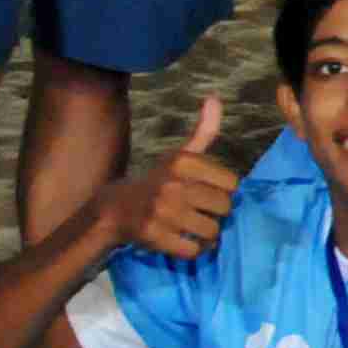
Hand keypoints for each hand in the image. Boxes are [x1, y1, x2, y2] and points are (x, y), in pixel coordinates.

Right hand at [116, 98, 238, 261]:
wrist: (115, 209)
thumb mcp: (180, 155)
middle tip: (200, 212)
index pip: (231, 184)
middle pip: (224, 208)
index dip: (223, 191)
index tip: (207, 192)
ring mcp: (162, 211)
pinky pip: (194, 250)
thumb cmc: (158, 181)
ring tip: (193, 228)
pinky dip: (193, 250)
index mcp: (183, 162)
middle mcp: (172, 184)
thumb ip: (203, 131)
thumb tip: (214, 97)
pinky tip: (184, 241)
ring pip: (212, 231)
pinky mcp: (155, 236)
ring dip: (207, 235)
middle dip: (216, 214)